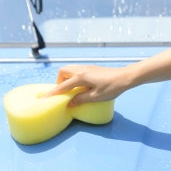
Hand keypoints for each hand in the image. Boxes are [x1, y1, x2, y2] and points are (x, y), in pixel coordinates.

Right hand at [47, 49, 170, 106]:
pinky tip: (79, 86)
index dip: (53, 93)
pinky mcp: (91, 68)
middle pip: (63, 72)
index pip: (63, 86)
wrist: (125, 77)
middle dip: (59, 81)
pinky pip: (76, 70)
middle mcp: (81, 70)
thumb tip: (69, 103)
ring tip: (70, 90)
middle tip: (62, 93)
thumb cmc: (112, 88)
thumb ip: (80, 100)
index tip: (44, 98)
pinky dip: (72, 76)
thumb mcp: (95, 97)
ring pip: (70, 69)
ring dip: (66, 78)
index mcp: (81, 77)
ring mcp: (87, 67)